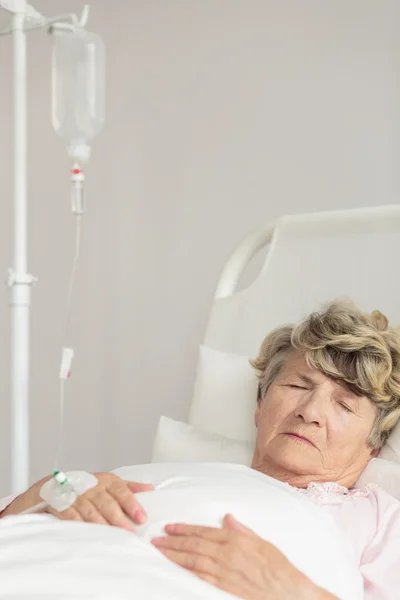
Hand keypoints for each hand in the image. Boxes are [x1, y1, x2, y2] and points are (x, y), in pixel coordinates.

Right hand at [2, 473, 153, 531]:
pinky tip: (88, 533)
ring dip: (101, 524)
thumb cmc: (85, 487)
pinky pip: (71, 516)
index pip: (120, 490)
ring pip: (90, 511)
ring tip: (112, 537)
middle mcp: (91, 486)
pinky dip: (79, 524)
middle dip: (118, 518)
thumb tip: (150, 488)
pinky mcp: (60, 505)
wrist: (52, 488)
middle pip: (106, 502)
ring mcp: (75, 495)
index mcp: (105, 481)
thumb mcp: (108, 484)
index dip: (131, 503)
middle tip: (129, 531)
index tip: (141, 516)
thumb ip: (129, 487)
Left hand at [152, 514, 336, 599]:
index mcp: (235, 540)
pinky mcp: (225, 586)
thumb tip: (227, 518)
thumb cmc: (277, 566)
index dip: (184, 529)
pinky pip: (202, 577)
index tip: (170, 527)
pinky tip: (178, 568)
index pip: (203, 532)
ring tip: (161, 551)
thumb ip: (241, 529)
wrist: (287, 590)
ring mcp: (224, 572)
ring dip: (175, 556)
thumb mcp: (261, 540)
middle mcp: (227, 554)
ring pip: (193, 561)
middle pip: (193, 546)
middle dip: (173, 542)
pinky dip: (188, 571)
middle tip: (157, 539)